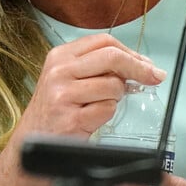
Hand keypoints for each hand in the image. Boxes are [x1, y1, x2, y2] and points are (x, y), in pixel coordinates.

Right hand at [17, 33, 166, 138]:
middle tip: (155, 77)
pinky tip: (90, 120)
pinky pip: (107, 109)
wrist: (30, 144)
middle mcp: (59, 71)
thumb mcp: (69, 78)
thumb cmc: (56, 110)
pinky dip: (106, 115)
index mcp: (60, 56)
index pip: (104, 42)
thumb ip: (98, 67)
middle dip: (139, 68)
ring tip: (96, 106)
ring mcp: (63, 94)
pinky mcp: (72, 118)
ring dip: (115, 98)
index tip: (147, 64)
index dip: (131, 52)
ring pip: (114, 85)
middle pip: (113, 57)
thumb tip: (141, 65)